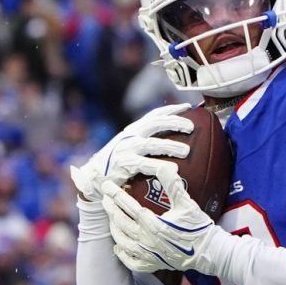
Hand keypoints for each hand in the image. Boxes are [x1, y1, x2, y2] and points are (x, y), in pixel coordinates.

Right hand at [69, 104, 193, 204]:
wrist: (93, 178)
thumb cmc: (116, 165)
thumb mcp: (129, 148)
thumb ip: (146, 143)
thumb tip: (172, 143)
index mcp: (133, 130)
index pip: (154, 114)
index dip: (171, 109)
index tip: (188, 106)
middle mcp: (131, 136)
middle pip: (156, 123)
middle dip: (175, 122)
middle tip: (191, 127)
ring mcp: (127, 149)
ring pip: (153, 144)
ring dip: (171, 146)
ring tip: (186, 151)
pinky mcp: (126, 164)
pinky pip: (146, 164)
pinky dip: (161, 166)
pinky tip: (173, 169)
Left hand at [101, 169, 234, 276]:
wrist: (209, 253)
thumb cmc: (198, 227)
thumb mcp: (186, 203)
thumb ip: (173, 185)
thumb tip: (164, 165)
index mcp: (153, 224)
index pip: (128, 206)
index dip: (116, 194)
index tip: (106, 186)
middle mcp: (147, 240)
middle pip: (120, 222)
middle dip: (110, 209)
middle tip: (104, 199)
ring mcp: (148, 254)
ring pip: (122, 241)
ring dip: (113, 229)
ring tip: (111, 218)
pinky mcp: (152, 264)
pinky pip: (131, 261)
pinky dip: (122, 254)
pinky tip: (119, 246)